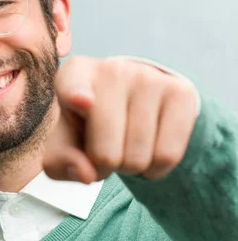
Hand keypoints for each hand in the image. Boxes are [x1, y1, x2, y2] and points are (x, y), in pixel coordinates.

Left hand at [43, 56, 198, 183]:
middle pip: (106, 152)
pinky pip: (167, 155)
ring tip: (125, 145)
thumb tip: (87, 173)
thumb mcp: (65, 141)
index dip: (76, 96)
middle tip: (104, 149)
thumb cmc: (89, 123)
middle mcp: (111, 68)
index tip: (82, 101)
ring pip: (138, 157)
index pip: (72, 87)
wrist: (133, 103)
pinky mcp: (181, 91)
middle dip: (104, 166)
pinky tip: (148, 150)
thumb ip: (62, 160)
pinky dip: (155, 169)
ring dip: (130, 168)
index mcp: (74, 73)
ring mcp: (149, 77)